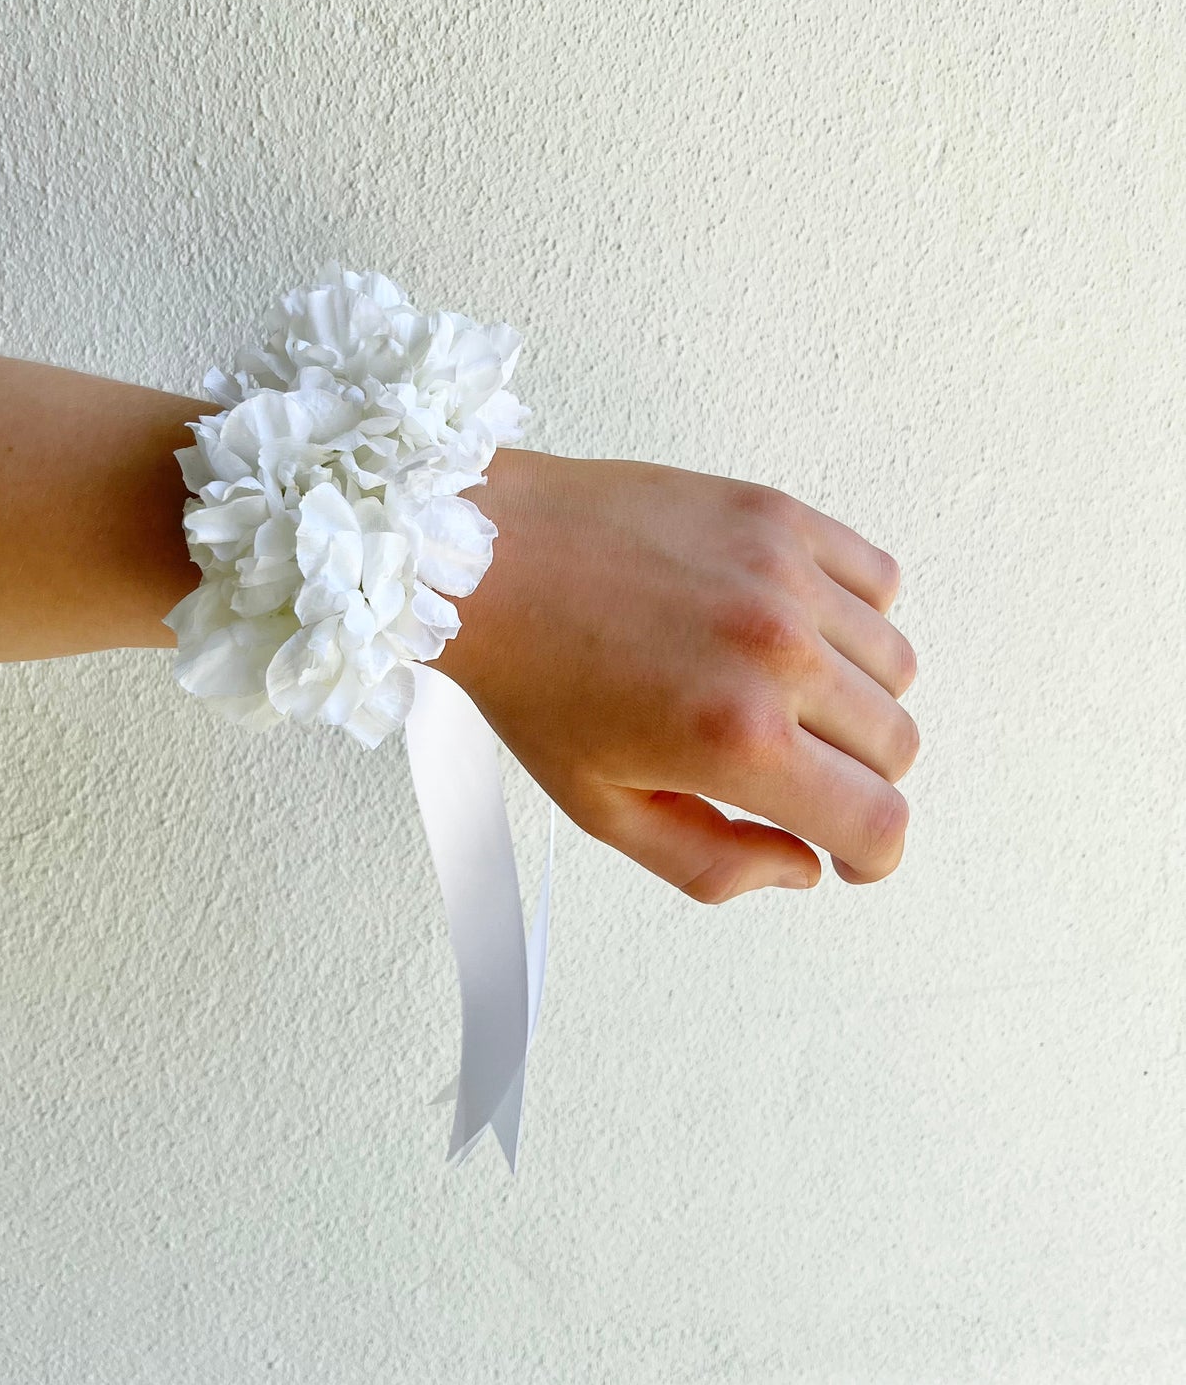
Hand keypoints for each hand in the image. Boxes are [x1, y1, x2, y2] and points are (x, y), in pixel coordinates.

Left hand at [433, 448, 918, 901]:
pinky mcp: (777, 516)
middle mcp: (776, 654)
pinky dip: (855, 617)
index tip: (851, 856)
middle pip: (896, 747)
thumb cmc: (530, 675)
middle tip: (798, 775)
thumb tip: (800, 868)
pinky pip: (877, 581)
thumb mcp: (602, 808)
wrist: (488, 556)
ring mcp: (784, 576)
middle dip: (856, 781)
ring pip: (896, 666)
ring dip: (858, 699)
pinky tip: (799, 630)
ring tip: (786, 696)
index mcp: (737, 739)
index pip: (877, 821)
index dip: (873, 858)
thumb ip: (711, 862)